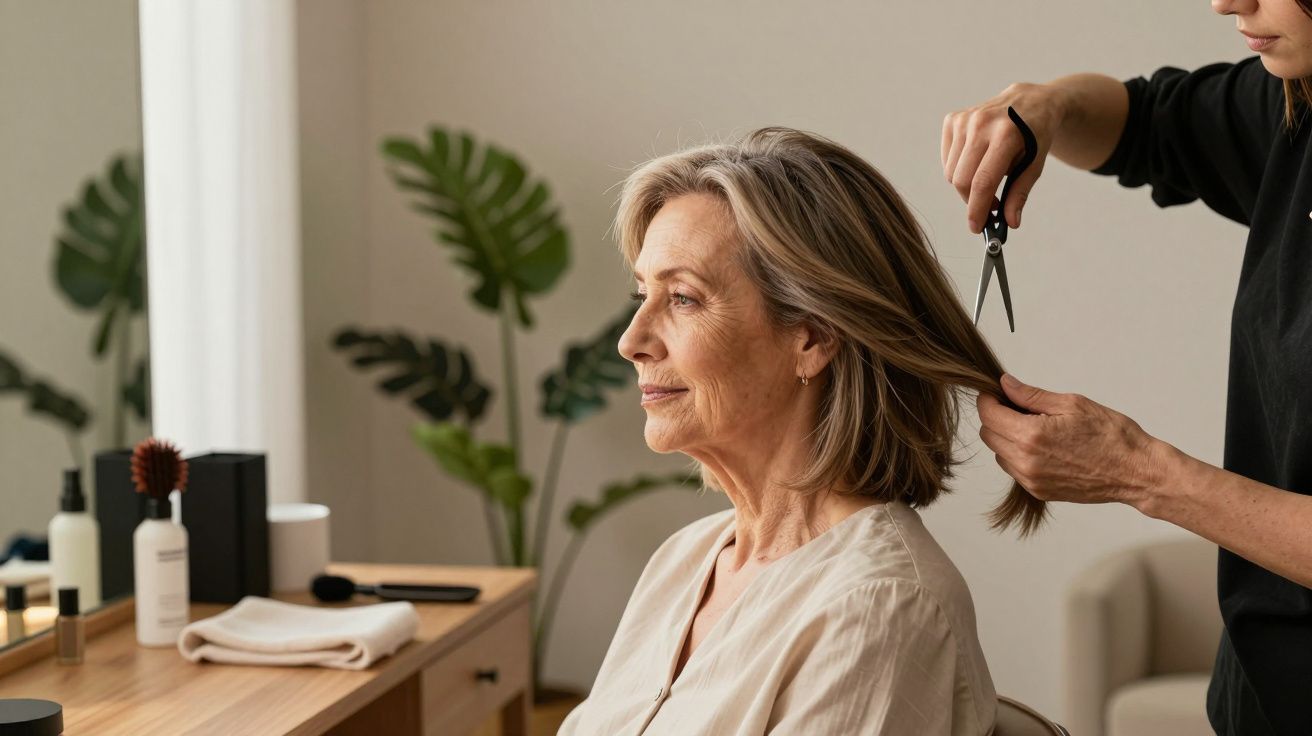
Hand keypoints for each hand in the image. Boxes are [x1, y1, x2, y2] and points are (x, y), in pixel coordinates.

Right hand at [942, 83, 1065, 232]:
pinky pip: (947, 159)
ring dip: (967, 185)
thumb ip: (1020, 193)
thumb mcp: (1036, 164)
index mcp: (1006, 134)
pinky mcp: (953, 119)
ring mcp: (964, 119)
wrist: (1030, 100)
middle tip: (989, 207)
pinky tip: (976, 162)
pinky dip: (958, 169)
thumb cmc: (1035, 135)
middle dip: (972, 201)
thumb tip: (1010, 222)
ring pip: (952, 172)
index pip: (983, 181)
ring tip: (987, 178)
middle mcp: (981, 123)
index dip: (977, 209)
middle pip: (962, 180)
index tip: (977, 227)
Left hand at [976, 374, 1166, 506]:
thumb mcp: (1071, 404)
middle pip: (989, 435)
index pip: (989, 415)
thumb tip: (1005, 384)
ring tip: (1036, 428)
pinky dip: (1019, 456)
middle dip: (997, 417)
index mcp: (1031, 435)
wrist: (1135, 472)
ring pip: (999, 453)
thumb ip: (1031, 395)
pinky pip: (1014, 470)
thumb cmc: (1111, 435)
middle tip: (1018, 407)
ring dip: (1007, 438)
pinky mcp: (1038, 492)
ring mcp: (1031, 480)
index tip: (995, 393)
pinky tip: (1043, 446)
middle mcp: (1025, 461)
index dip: (988, 400)